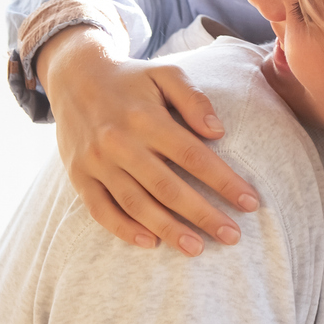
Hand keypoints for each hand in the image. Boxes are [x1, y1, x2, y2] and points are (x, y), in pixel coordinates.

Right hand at [38, 25, 261, 254]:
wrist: (73, 77)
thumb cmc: (131, 80)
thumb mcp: (165, 74)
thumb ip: (194, 99)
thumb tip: (218, 132)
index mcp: (145, 118)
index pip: (192, 156)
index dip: (223, 181)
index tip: (250, 202)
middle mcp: (119, 143)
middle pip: (167, 187)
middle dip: (202, 214)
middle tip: (232, 235)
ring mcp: (96, 162)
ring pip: (135, 204)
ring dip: (168, 229)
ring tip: (197, 248)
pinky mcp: (79, 176)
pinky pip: (100, 210)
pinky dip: (124, 229)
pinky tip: (150, 242)